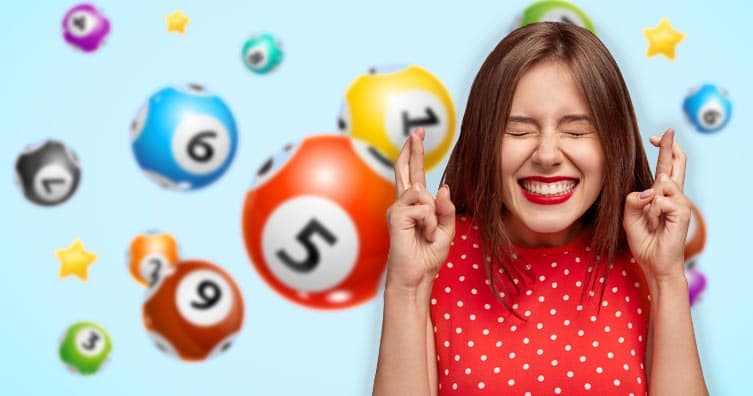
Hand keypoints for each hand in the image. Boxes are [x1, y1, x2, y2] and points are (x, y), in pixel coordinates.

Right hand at [385, 128, 455, 291]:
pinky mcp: (396, 215)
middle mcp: (404, 203)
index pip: (414, 174)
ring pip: (423, 194)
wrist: (417, 276)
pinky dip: (429, 224)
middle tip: (417, 131)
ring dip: (434, 218)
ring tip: (428, 235)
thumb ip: (446, 209)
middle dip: (413, 150)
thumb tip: (441, 187)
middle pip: (405, 169)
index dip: (414, 154)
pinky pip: (423, 208)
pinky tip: (424, 236)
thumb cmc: (428, 255)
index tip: (416, 135)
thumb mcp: (446, 230)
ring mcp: (398, 208)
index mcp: (415, 205)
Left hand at [623, 129, 691, 282]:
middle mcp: (673, 196)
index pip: (665, 168)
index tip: (657, 136)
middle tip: (667, 132)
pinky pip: (660, 200)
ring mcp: (680, 203)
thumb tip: (650, 190)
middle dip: (670, 147)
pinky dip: (653, 212)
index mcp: (660, 195)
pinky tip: (657, 224)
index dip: (664, 150)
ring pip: (661, 184)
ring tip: (651, 220)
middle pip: (676, 165)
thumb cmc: (643, 240)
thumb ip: (633, 200)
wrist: (653, 263)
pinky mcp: (682, 212)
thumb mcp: (629, 216)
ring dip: (649, 202)